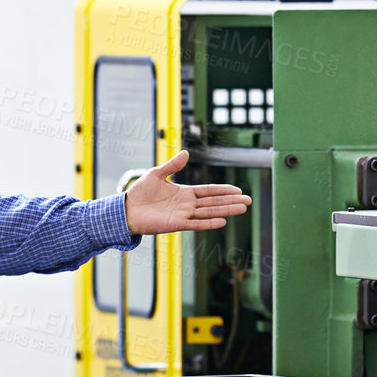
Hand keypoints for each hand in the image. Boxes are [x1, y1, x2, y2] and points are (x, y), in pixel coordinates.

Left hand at [123, 151, 252, 234]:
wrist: (127, 209)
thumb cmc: (140, 193)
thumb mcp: (156, 173)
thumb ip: (172, 164)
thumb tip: (186, 152)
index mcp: (184, 192)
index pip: (209, 191)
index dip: (223, 190)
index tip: (238, 190)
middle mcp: (187, 204)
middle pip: (214, 202)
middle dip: (231, 201)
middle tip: (249, 201)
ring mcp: (183, 215)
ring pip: (209, 212)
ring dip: (226, 210)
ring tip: (242, 209)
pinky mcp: (176, 224)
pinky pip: (196, 224)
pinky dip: (209, 223)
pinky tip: (222, 221)